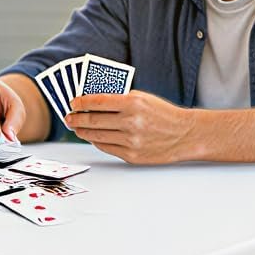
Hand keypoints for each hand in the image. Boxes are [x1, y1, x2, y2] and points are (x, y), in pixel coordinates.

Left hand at [66, 90, 197, 163]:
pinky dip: (96, 141)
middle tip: (69, 117)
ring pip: (97, 136)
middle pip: (93, 120)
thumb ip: (119, 99)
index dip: (81, 102)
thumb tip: (92, 102)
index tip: (73, 102)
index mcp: (133, 103)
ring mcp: (130, 141)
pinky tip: (92, 137)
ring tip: (77, 127)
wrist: (184, 134)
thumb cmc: (163, 114)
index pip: (98, 101)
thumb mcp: (143, 98)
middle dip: (76, 118)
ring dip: (83, 131)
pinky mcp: (131, 155)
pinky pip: (106, 148)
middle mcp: (130, 122)